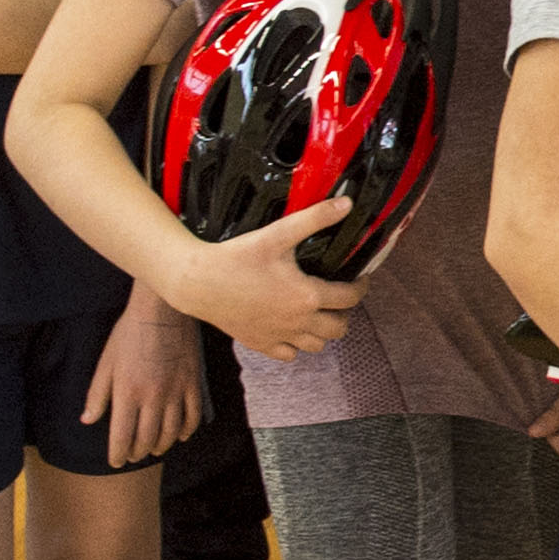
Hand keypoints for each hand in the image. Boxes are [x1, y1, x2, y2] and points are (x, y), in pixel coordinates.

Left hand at [83, 291, 201, 468]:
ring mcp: (176, 392)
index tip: (115, 462)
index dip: (117, 455)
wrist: (163, 309)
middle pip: (147, 439)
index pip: (122, 437)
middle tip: (132, 456)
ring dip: (160, 446)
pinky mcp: (193, 384)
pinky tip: (178, 436)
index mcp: (127, 393)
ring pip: (170, 433)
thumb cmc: (130, 333)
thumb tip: (88, 420)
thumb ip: (97, 394)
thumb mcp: (106, 361)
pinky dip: (185, 432)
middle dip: (137, 453)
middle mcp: (153, 397)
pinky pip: (192, 417)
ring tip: (153, 450)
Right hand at [165, 194, 369, 358]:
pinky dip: (296, 345)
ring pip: (316, 345)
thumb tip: (346, 205)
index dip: (361, 287)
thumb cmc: (236, 258)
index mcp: (307, 297)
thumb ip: (315, 218)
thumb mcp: (279, 233)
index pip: (350, 298)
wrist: (197, 282)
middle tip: (338, 296)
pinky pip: (289, 354)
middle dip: (345, 312)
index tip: (360, 278)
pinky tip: (290, 327)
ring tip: (317, 312)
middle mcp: (297, 322)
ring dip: (323, 330)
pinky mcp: (260, 343)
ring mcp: (278, 336)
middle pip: (339, 328)